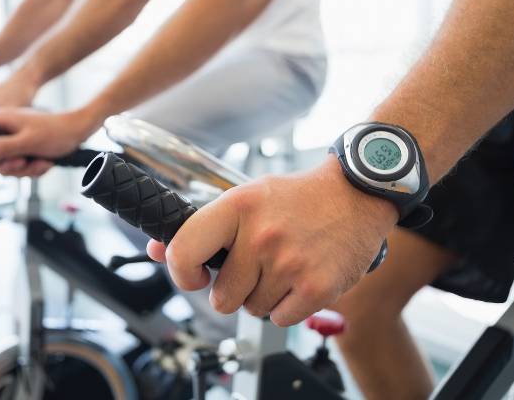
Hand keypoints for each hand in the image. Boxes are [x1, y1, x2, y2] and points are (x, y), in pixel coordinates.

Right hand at [0, 107, 101, 176]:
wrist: (78, 132)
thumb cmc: (55, 133)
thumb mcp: (27, 142)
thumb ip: (1, 147)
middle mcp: (2, 129)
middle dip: (9, 166)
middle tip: (24, 163)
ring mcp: (12, 140)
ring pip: (6, 165)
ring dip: (25, 170)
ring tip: (42, 163)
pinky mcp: (22, 149)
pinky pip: (19, 166)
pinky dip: (33, 168)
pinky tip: (45, 163)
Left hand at [146, 156, 398, 326]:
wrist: (358, 194)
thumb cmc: (298, 198)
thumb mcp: (246, 197)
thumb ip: (202, 225)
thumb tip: (155, 249)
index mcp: (238, 206)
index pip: (183, 251)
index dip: (181, 272)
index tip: (194, 276)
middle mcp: (261, 236)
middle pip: (222, 297)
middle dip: (234, 289)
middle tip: (253, 267)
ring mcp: (290, 263)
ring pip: (252, 309)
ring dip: (263, 296)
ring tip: (282, 266)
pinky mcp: (317, 287)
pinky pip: (280, 319)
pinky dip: (287, 307)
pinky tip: (299, 278)